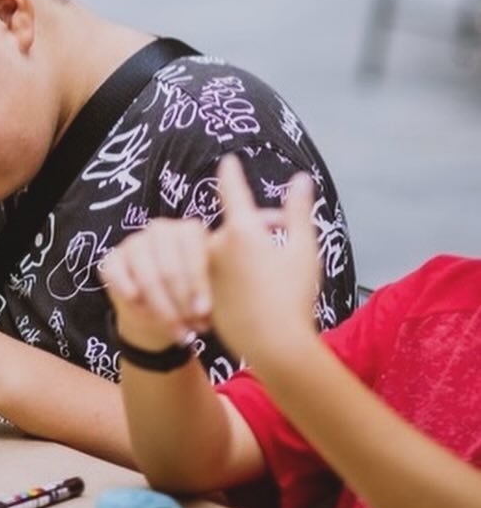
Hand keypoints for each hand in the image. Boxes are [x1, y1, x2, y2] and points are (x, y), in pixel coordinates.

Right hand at [100, 217, 214, 348]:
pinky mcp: (112, 259)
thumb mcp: (206, 294)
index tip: (203, 310)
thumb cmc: (190, 295)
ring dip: (160, 307)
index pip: (192, 248)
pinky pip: (116, 275)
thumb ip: (206, 297)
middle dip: (179, 302)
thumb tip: (201, 311)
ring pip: (147, 277)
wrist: (159, 309)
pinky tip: (137, 303)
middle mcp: (160, 231)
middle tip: (187, 325)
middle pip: (169, 268)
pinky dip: (127, 291)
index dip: (198, 282)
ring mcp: (134, 243)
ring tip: (172, 327)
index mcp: (189, 232)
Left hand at [205, 154, 320, 363]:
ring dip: (246, 250)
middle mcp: (217, 246)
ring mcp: (206, 270)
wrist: (275, 346)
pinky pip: (218, 274)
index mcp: (241, 231)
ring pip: (227, 250)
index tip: (228, 161)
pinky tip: (257, 290)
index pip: (232, 191)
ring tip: (273, 267)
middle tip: (284, 232)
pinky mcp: (203, 292)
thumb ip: (299, 212)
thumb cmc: (295, 296)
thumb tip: (301, 179)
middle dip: (259, 225)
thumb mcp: (304, 250)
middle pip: (237, 225)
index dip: (231, 174)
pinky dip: (234, 273)